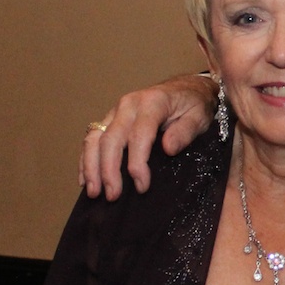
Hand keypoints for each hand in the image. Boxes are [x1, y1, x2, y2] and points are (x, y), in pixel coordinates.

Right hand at [79, 74, 217, 200]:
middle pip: (111, 139)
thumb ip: (185, 132)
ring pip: (94, 138)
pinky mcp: (110, 119)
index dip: (138, 163)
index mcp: (152, 103)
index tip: (142, 185)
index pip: (139, 135)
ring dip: (91, 167)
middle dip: (109, 170)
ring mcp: (116, 111)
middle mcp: (129, 105)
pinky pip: (91, 138)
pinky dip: (86, 159)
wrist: (186, 88)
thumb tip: (168, 148)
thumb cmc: (193, 104)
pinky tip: (85, 179)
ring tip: (95, 192)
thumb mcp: (199, 116)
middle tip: (113, 195)